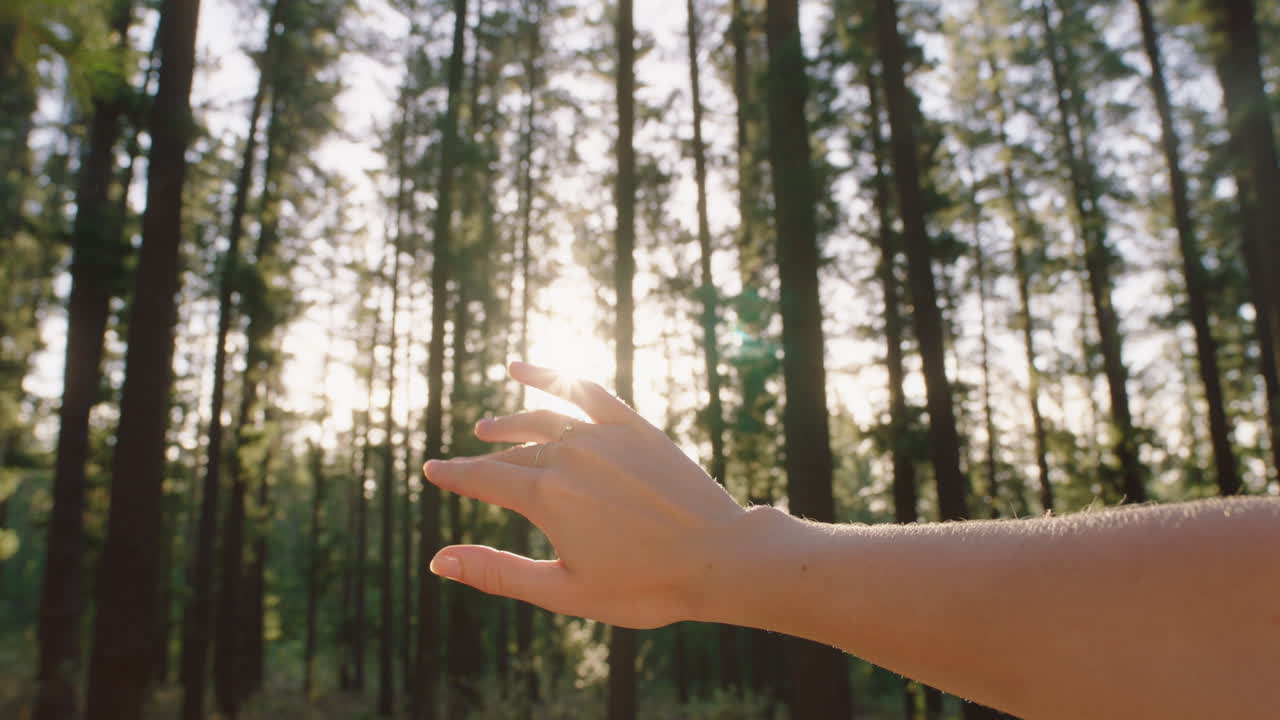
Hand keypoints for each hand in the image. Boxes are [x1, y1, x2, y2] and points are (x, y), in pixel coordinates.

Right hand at [423, 361, 746, 628]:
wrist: (719, 558)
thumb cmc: (645, 586)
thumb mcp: (563, 591)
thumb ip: (497, 573)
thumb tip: (438, 561)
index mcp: (547, 497)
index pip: (482, 480)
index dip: (453, 475)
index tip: (430, 471)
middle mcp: (569, 456)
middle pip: (512, 456)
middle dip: (481, 461)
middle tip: (462, 465)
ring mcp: (604, 436)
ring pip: (541, 420)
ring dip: (509, 423)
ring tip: (487, 428)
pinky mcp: (634, 426)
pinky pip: (584, 390)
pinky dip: (550, 375)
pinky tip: (523, 369)